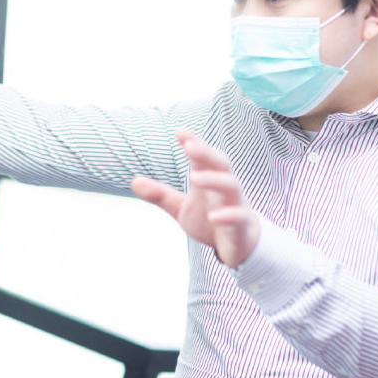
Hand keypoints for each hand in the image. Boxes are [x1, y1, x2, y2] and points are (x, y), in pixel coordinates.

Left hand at [131, 130, 259, 267]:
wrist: (240, 246)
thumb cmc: (211, 218)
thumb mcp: (181, 208)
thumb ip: (160, 195)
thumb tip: (134, 181)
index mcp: (209, 179)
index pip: (202, 157)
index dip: (193, 143)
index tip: (179, 131)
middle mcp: (224, 187)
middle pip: (220, 164)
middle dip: (206, 153)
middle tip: (189, 146)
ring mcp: (237, 204)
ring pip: (230, 186)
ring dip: (214, 180)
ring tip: (194, 177)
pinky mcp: (244, 226)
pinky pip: (240, 217)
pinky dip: (228, 215)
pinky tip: (213, 217)